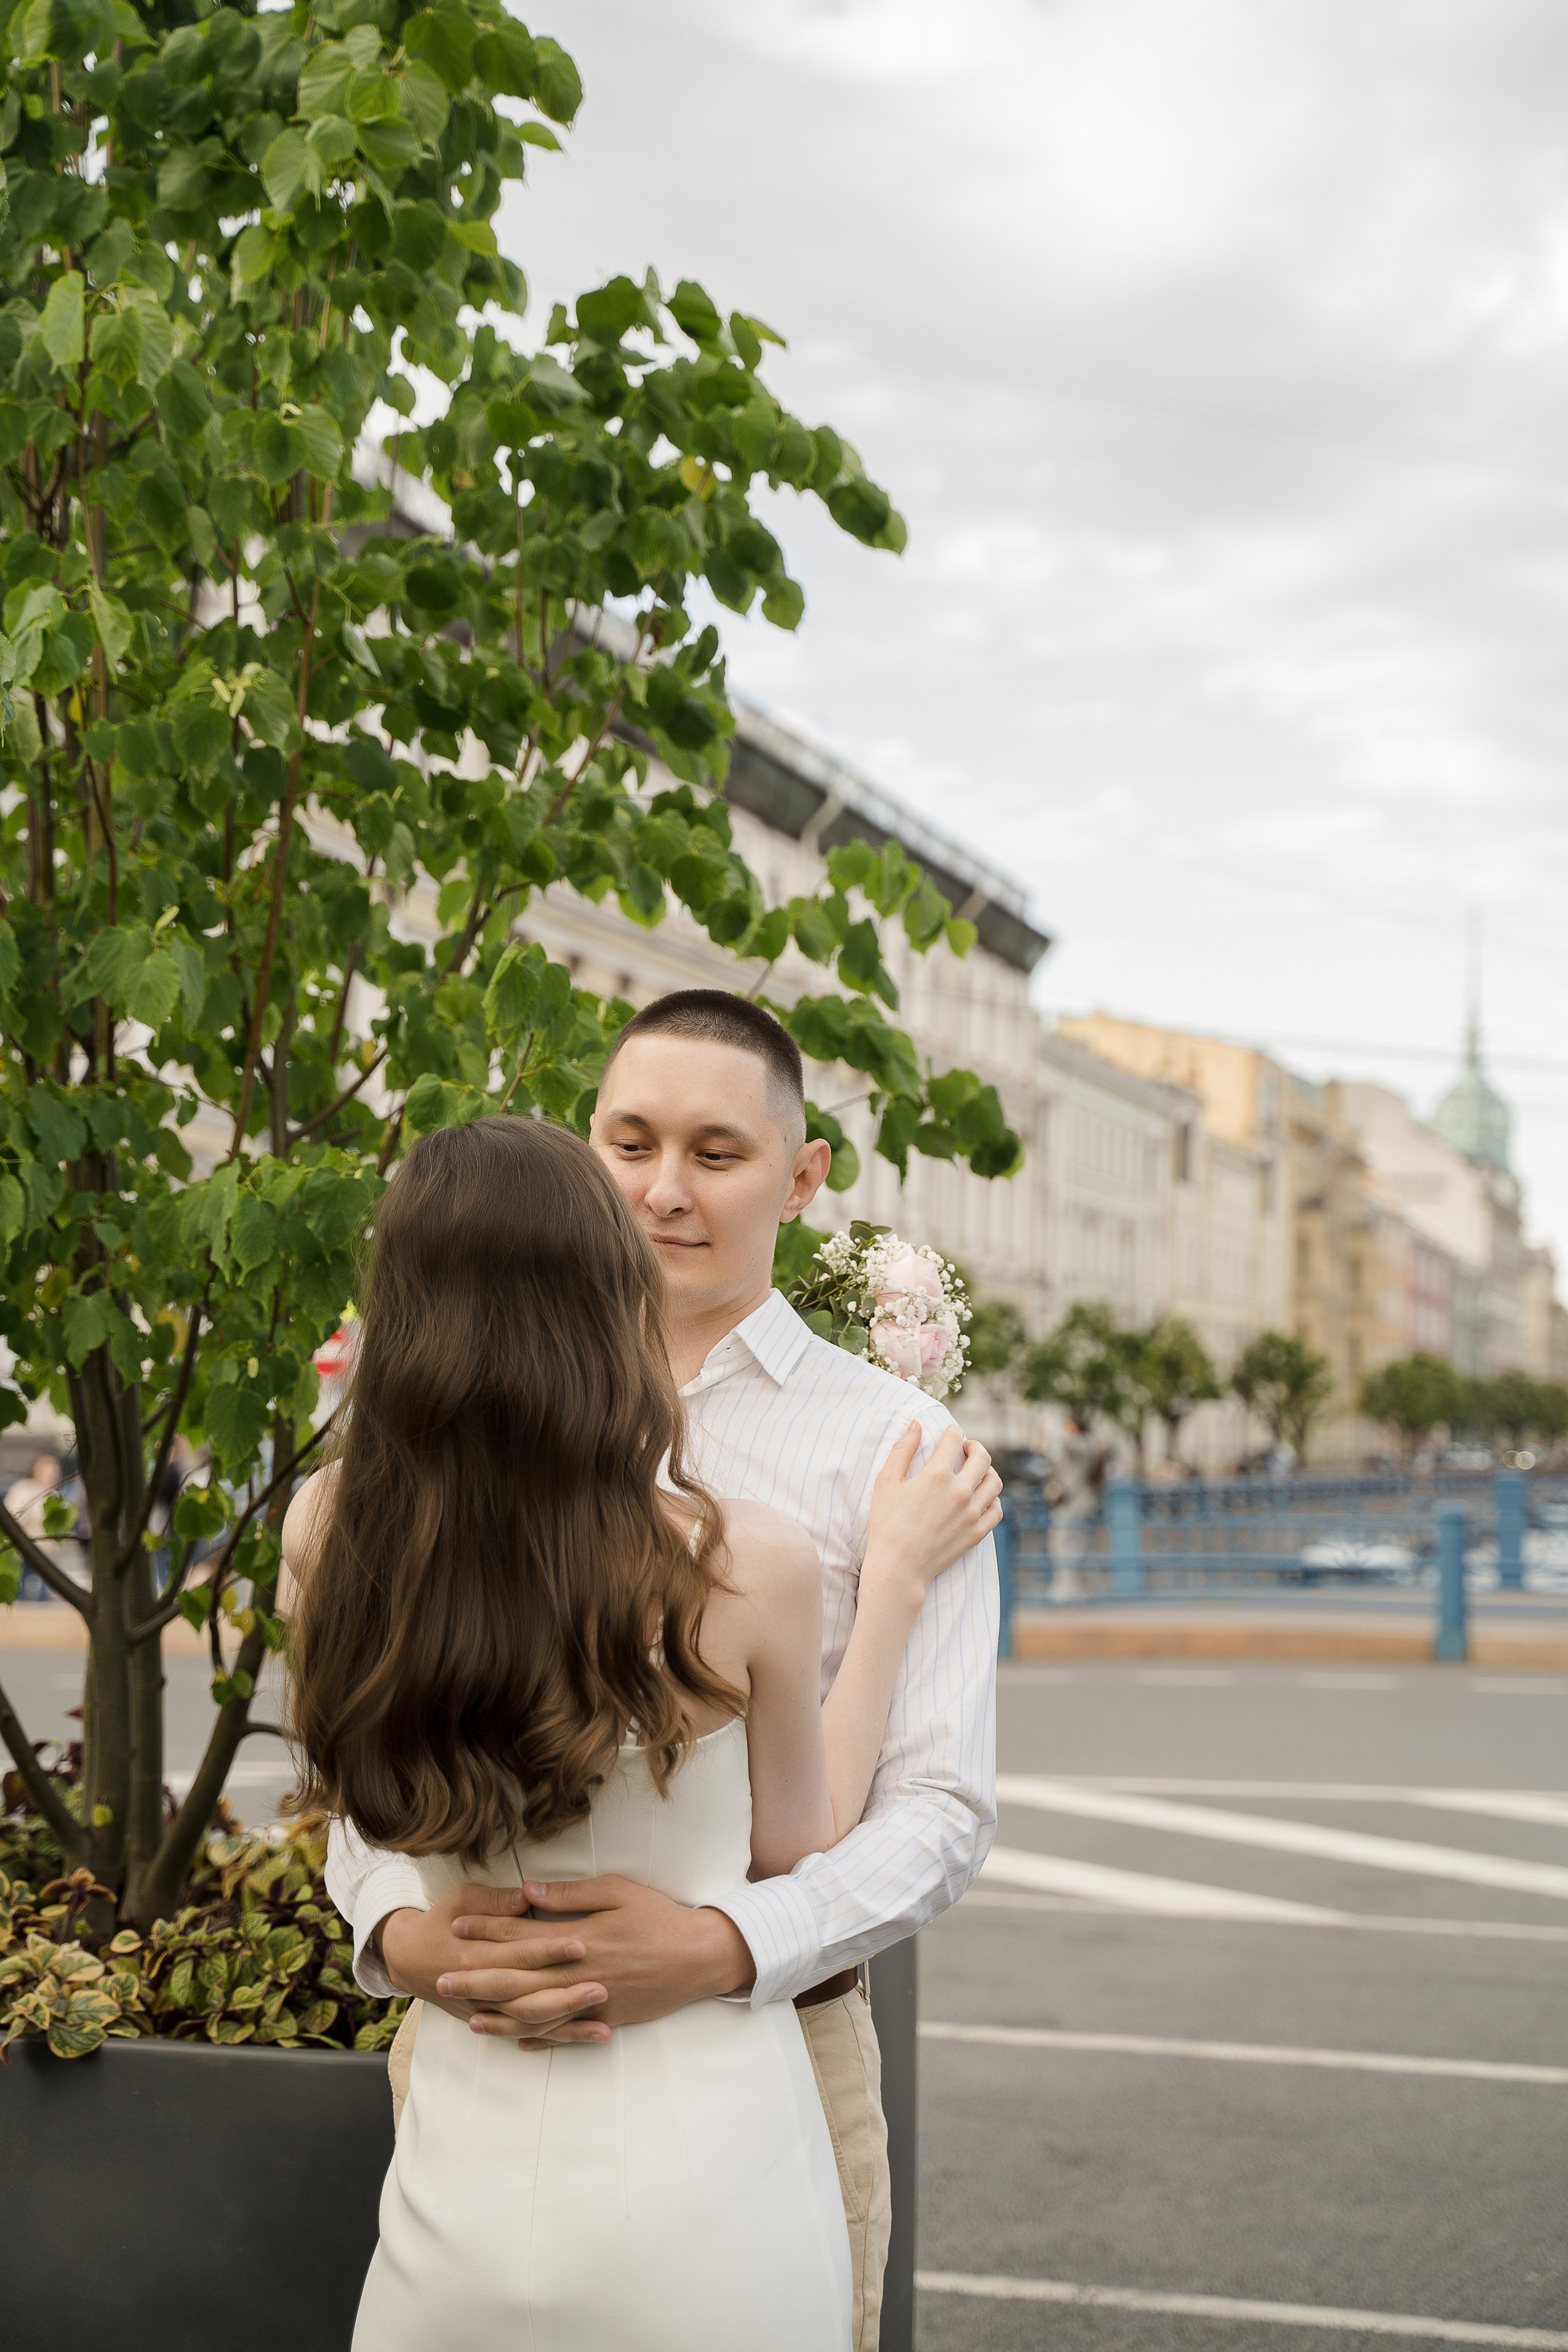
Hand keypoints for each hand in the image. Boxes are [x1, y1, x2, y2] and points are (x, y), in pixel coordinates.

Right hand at [377, 1886, 611, 2043]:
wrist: (408, 1957)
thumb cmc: (441, 1920)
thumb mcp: (463, 1898)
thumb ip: (496, 1901)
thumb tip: (528, 1897)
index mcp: (474, 1953)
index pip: (518, 1953)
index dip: (549, 1949)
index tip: (582, 1944)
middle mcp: (480, 1988)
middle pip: (528, 1995)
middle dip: (566, 1994)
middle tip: (603, 1987)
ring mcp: (485, 2010)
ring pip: (529, 2023)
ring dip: (567, 2026)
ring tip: (604, 2027)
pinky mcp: (490, 2022)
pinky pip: (525, 2034)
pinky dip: (554, 2039)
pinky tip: (583, 2038)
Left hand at [442, 1875, 755, 2048]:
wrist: (699, 1956)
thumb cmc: (659, 1916)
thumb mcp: (616, 1891)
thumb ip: (569, 1895)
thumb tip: (527, 1892)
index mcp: (577, 1939)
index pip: (521, 1935)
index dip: (487, 1929)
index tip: (457, 1925)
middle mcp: (578, 1975)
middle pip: (518, 1980)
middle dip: (477, 1978)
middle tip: (441, 1978)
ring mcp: (591, 2001)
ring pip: (536, 2014)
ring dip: (500, 2016)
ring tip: (468, 2017)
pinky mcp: (606, 2018)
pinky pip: (566, 2034)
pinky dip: (540, 2039)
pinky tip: (518, 2042)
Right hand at [861, 1421, 1002, 1617]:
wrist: (898, 1568)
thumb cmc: (886, 1524)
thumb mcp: (886, 1482)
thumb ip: (901, 1450)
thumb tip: (916, 1424)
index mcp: (936, 1475)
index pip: (954, 1440)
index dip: (952, 1431)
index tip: (950, 1433)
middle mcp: (960, 1491)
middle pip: (982, 1457)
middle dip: (974, 1447)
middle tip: (966, 1449)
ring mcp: (972, 1513)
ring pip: (995, 1482)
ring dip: (987, 1471)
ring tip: (976, 1473)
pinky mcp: (977, 1533)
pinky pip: (997, 1510)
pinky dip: (993, 1500)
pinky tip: (981, 1499)